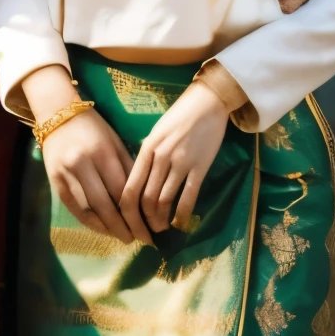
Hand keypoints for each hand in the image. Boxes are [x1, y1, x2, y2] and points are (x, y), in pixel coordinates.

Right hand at [40, 107, 143, 245]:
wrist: (58, 113)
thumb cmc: (94, 127)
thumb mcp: (115, 142)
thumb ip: (129, 168)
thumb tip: (145, 198)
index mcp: (102, 152)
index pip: (122, 191)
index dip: (136, 214)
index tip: (148, 228)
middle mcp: (83, 164)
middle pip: (106, 205)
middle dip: (123, 227)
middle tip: (138, 240)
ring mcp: (66, 174)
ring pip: (89, 211)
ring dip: (107, 229)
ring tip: (122, 237)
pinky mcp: (55, 182)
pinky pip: (74, 209)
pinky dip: (89, 223)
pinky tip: (102, 229)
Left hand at [119, 80, 227, 237]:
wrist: (207, 102)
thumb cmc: (180, 116)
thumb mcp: (157, 132)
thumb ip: (148, 156)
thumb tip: (140, 181)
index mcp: (147, 148)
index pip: (130, 188)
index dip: (127, 213)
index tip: (129, 225)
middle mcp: (160, 157)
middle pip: (146, 199)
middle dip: (144, 222)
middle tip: (147, 233)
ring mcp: (180, 163)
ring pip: (164, 200)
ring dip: (161, 220)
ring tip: (161, 229)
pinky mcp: (200, 167)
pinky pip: (188, 197)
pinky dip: (182, 215)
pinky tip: (180, 224)